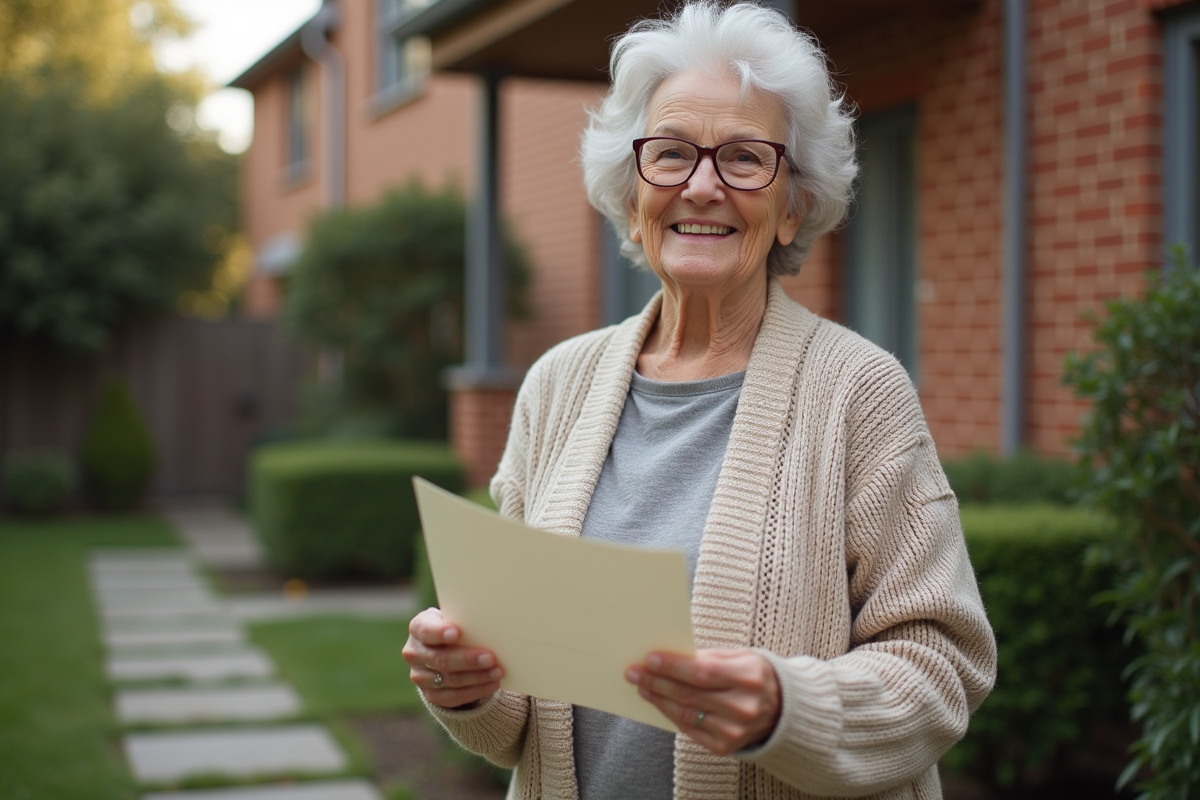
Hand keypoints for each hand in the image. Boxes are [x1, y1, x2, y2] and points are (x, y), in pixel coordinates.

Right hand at [403, 607, 503, 708]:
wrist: (443, 648)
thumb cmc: (454, 626)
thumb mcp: (454, 618)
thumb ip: (463, 620)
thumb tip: (488, 623)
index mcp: (417, 628)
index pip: (425, 631)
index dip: (439, 633)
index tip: (457, 633)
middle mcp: (414, 653)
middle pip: (440, 659)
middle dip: (467, 660)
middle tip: (490, 658)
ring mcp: (420, 676)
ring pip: (449, 680)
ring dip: (476, 677)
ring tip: (497, 672)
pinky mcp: (430, 695)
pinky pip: (453, 697)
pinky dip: (475, 691)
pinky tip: (491, 684)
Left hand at [626, 648, 780, 755]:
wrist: (780, 709)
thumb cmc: (753, 675)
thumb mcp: (739, 656)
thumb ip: (708, 657)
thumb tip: (670, 657)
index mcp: (749, 678)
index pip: (703, 672)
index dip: (674, 666)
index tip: (650, 659)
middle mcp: (743, 707)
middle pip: (690, 694)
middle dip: (657, 681)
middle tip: (635, 672)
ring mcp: (734, 731)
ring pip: (685, 713)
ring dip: (658, 698)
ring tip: (642, 685)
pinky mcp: (724, 746)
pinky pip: (689, 729)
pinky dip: (670, 714)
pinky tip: (658, 701)